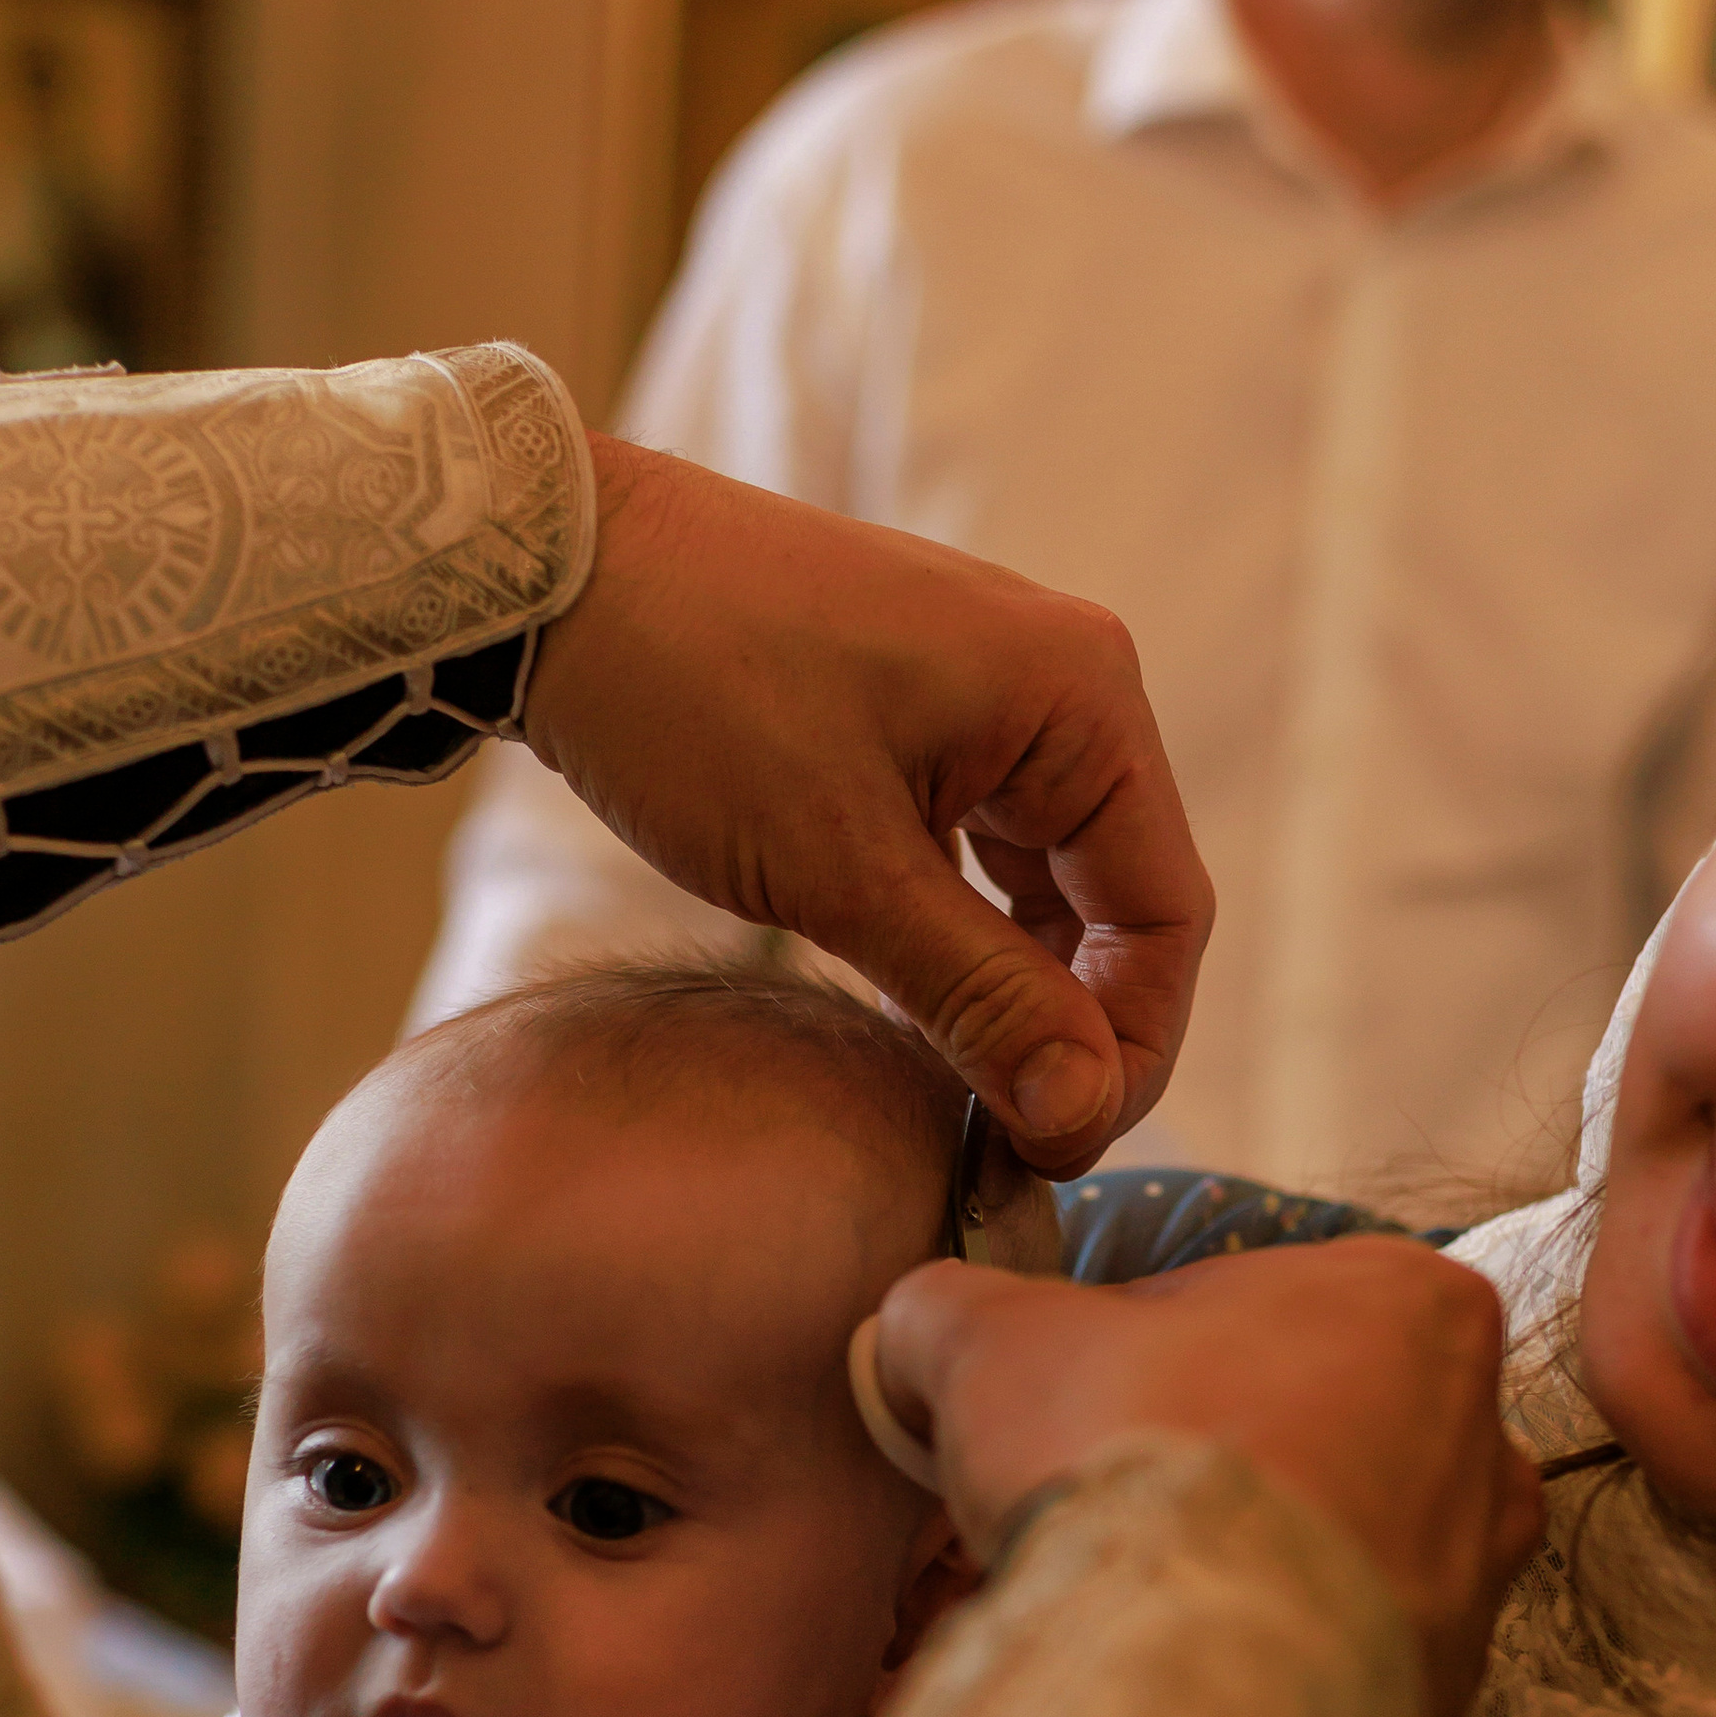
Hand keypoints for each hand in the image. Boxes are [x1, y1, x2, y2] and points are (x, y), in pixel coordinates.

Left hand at [520, 435, 1212, 1171]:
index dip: (1129, 1052)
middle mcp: (1062, 687)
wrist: (549, 568)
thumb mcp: (840, 867)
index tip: (1054, 1148)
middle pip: (1119, 906)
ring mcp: (993, 700)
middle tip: (1002, 1145)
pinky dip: (963, 940)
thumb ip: (978, 994)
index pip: (1166, 916)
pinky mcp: (923, 719)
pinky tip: (914, 1015)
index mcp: (1081, 697)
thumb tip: (1079, 1111)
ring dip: (1016, 995)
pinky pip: (983, 855)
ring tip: (957, 1095)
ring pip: (1049, 889)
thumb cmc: (692, 691)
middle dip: (1073, 1033)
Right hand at [871, 1238, 1542, 1716]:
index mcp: (1413, 1301)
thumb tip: (915, 1326)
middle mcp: (1483, 1434)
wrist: (1193, 1670)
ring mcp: (1480, 1575)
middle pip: (1304, 1426)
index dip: (1138, 1355)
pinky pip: (1344, 1656)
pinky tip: (1187, 1668)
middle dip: (1205, 1463)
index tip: (1079, 1410)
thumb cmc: (1122, 1459)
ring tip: (1142, 1598)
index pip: (1252, 1307)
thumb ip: (952, 1309)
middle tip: (1104, 1508)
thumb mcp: (993, 1341)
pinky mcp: (1451, 1693)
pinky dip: (1270, 1658)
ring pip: (1330, 1543)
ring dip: (1244, 1562)